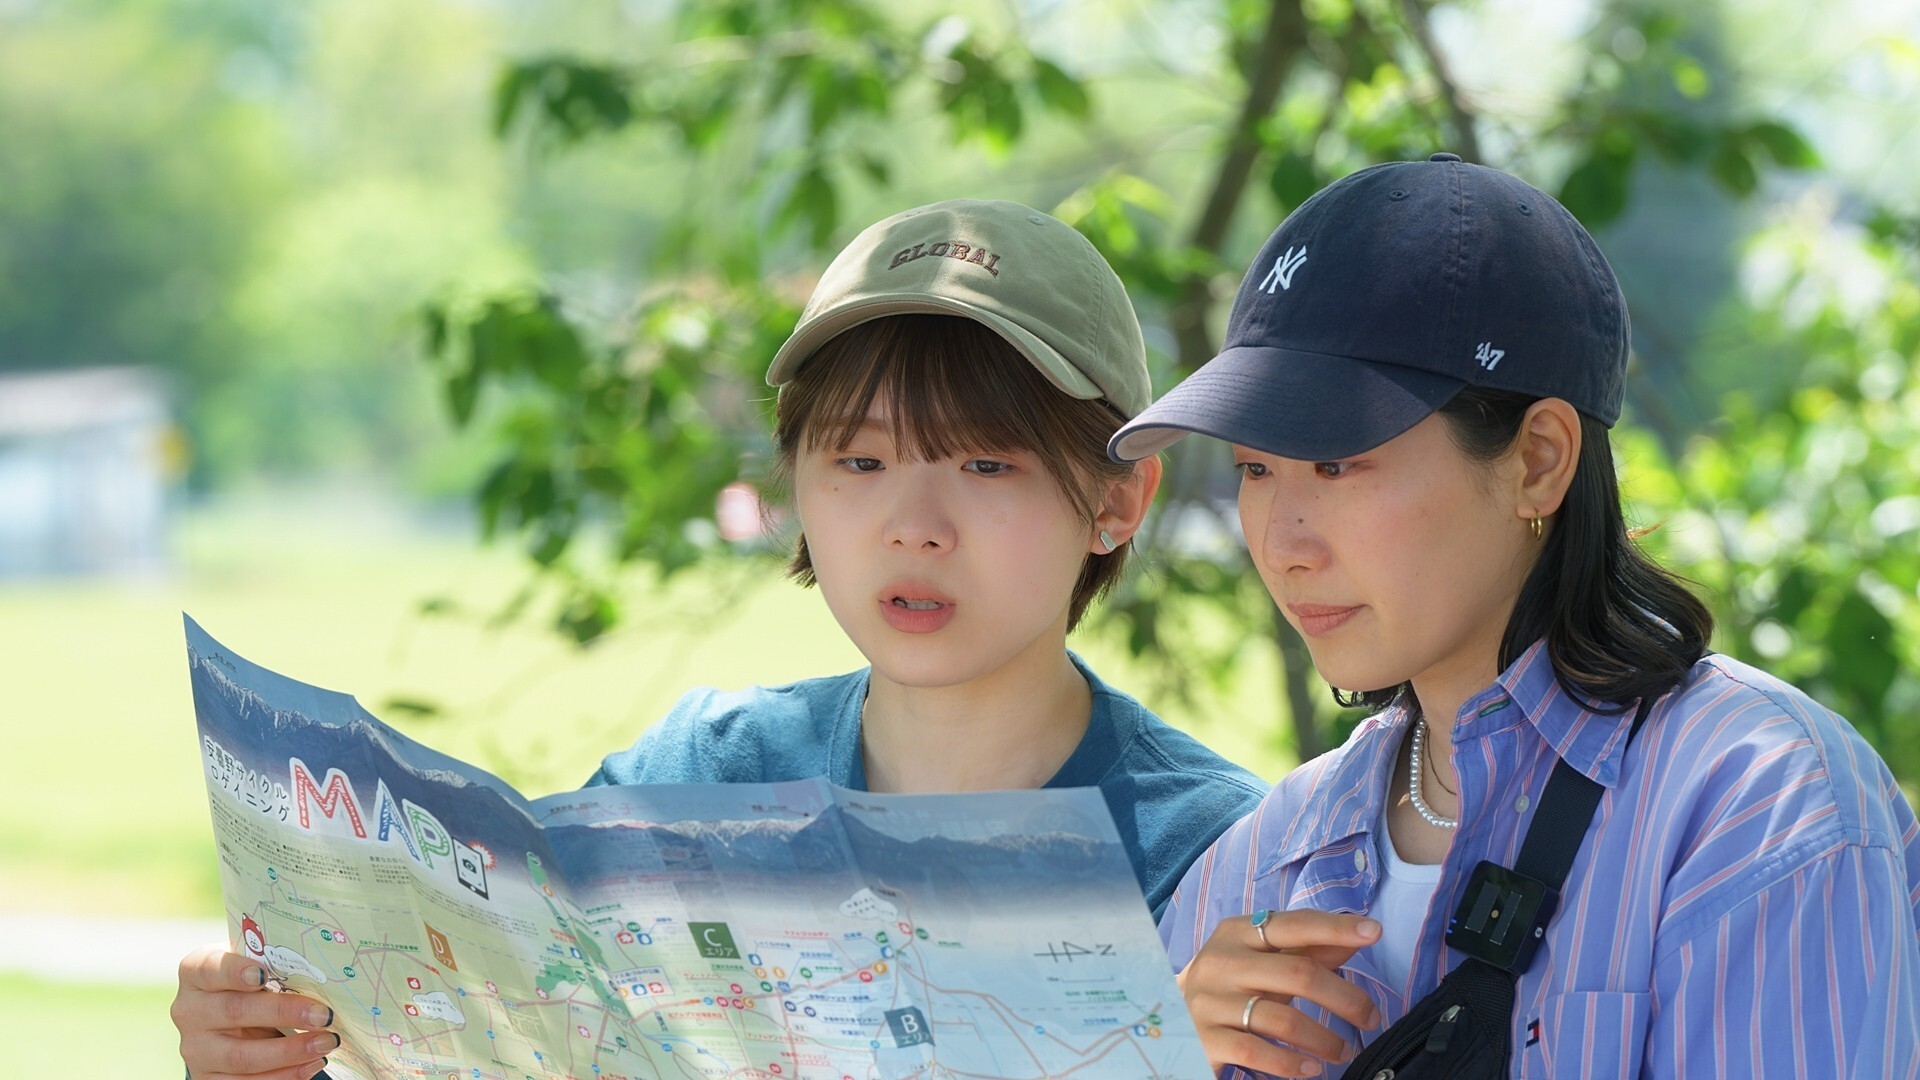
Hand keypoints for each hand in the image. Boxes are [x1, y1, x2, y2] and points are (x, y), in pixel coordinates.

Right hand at [172, 944, 338, 1079]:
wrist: (234, 1015)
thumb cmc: (252, 982)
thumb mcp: (255, 965)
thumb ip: (273, 964)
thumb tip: (321, 971)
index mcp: (196, 972)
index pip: (211, 968)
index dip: (235, 971)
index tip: (264, 975)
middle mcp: (188, 1011)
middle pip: (234, 1012)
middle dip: (283, 1013)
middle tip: (323, 1015)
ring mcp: (195, 1048)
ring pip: (241, 1056)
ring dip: (290, 1052)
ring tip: (326, 1042)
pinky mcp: (208, 1076)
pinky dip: (284, 1075)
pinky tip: (311, 1064)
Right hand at [1177, 910, 1381, 1077]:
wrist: (1168, 1021)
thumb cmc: (1228, 987)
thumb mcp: (1263, 962)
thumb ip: (1309, 949)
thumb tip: (1359, 933)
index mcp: (1237, 933)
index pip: (1294, 924)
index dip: (1335, 927)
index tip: (1373, 932)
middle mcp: (1221, 961)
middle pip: (1298, 973)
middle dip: (1345, 998)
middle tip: (1370, 1018)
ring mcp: (1210, 1001)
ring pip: (1283, 1019)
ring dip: (1325, 1039)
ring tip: (1342, 1052)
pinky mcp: (1205, 1038)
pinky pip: (1258, 1052)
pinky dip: (1291, 1064)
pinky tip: (1310, 1069)